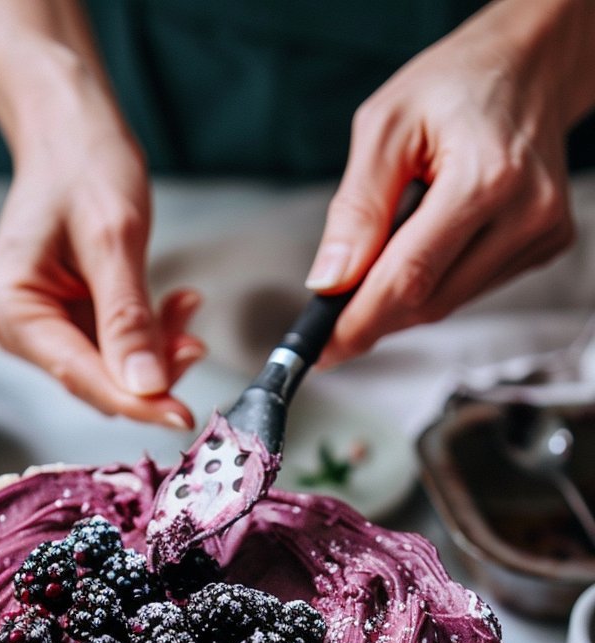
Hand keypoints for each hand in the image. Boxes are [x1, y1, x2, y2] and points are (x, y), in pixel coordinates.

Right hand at [0, 113, 204, 426]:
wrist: (70, 130)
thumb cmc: (81, 165)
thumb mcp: (113, 240)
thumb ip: (128, 320)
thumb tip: (145, 387)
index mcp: (11, 309)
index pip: (79, 375)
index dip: (134, 400)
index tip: (179, 416)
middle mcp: (19, 327)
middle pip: (96, 379)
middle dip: (150, 369)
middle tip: (194, 342)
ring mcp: (44, 327)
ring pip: (113, 368)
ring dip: (156, 348)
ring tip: (185, 307)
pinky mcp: (70, 321)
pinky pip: (118, 347)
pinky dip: (151, 333)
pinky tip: (175, 304)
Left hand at [306, 0, 587, 367]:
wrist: (525, 67)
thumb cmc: (454, 85)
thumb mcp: (385, 128)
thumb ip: (356, 209)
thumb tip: (328, 281)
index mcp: (486, 176)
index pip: (411, 277)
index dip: (360, 321)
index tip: (323, 347)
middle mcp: (526, 211)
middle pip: (431, 301)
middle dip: (375, 316)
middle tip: (333, 318)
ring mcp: (542, 232)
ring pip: (451, 302)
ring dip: (405, 299)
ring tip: (380, 263)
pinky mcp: (547, 244)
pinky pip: (473, 288)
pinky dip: (436, 282)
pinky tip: (427, 247)